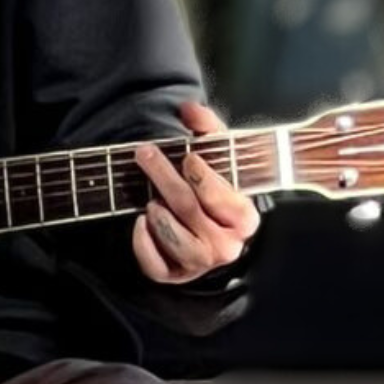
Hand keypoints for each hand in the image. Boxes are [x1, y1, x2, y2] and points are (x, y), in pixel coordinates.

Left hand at [131, 101, 259, 284]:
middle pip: (189, 208)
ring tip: (150, 199)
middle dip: (164, 177)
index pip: (221, 196)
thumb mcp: (217, 158)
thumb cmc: (212, 191)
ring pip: (173, 237)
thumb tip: (189, 108)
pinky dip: (142, 242)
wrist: (208, 234)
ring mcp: (201, 262)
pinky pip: (155, 264)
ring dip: (157, 214)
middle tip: (144, 153)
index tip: (187, 157)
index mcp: (244, 218)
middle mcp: (227, 245)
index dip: (202, 176)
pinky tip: (139, 223)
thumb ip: (208, 130)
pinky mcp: (175, 275)